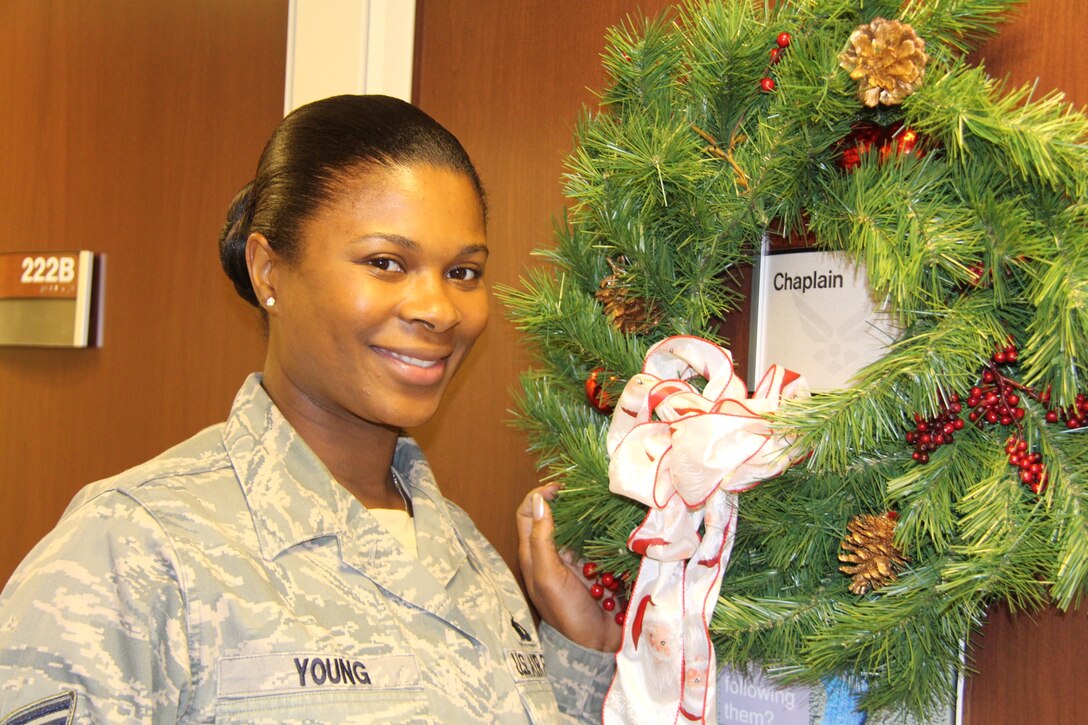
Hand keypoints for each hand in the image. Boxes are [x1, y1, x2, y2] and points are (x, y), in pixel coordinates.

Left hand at [516, 483, 622, 652]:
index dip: (540, 496)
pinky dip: (604, 533)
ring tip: (602, 505)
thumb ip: (541, 540)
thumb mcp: (548, 576)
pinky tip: (614, 526)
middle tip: (587, 491)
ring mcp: (575, 560)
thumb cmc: (567, 613)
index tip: (561, 488)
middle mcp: (552, 553)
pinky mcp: (596, 567)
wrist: (597, 645)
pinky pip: (598, 541)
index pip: (528, 513)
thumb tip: (540, 501)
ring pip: (578, 526)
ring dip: (588, 515)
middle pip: (554, 516)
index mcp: (534, 554)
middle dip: (568, 501)